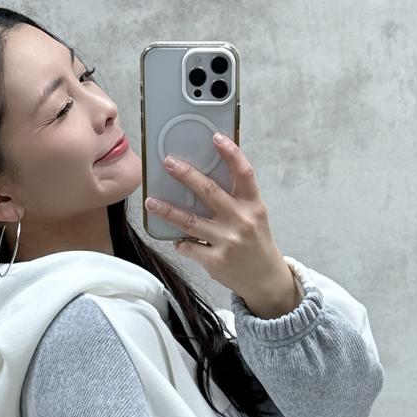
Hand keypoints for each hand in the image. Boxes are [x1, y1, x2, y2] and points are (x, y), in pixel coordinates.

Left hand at [143, 132, 291, 305]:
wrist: (265, 279)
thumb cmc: (256, 242)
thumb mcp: (255, 216)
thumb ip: (235, 199)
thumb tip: (203, 177)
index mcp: (253, 206)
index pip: (244, 173)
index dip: (231, 153)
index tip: (216, 137)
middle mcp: (241, 221)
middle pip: (210, 191)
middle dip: (186, 174)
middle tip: (168, 162)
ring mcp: (227, 241)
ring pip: (190, 221)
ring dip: (167, 210)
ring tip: (151, 201)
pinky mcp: (216, 261)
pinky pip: (189, 246)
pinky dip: (180, 242)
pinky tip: (177, 240)